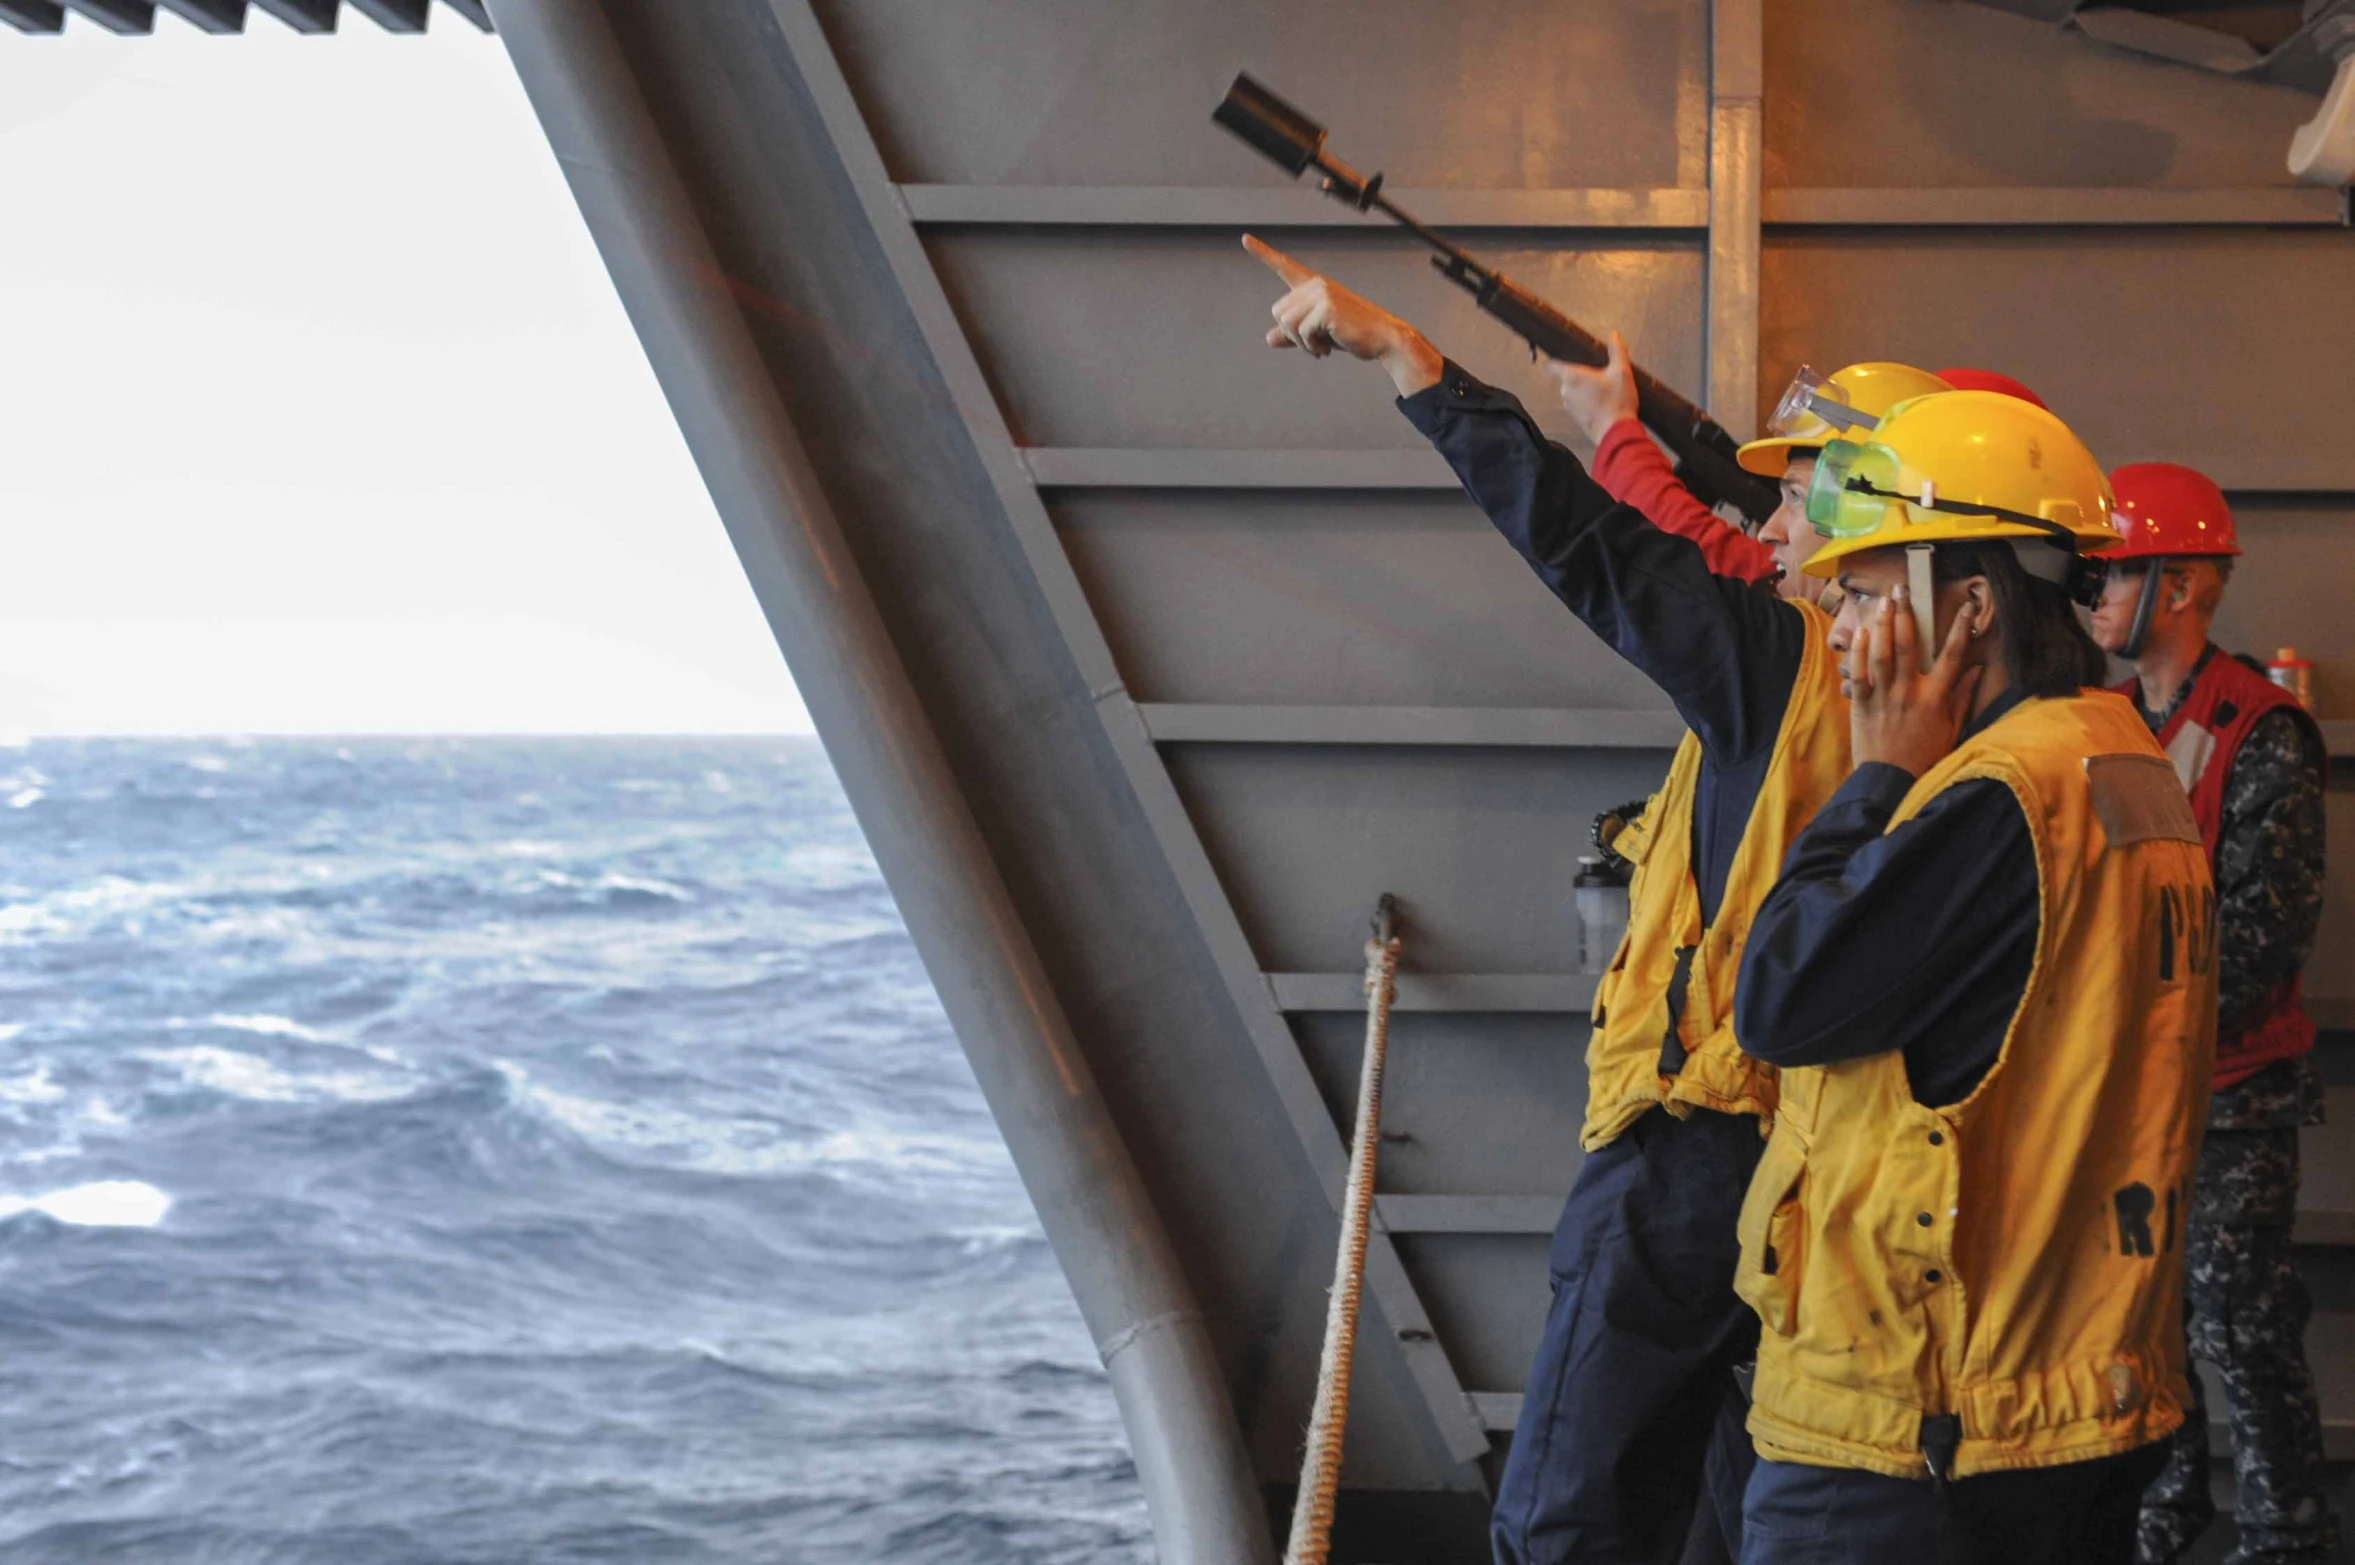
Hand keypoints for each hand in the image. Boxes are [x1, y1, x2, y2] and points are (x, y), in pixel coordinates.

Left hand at [1242, 234, 1443, 396]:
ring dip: (1301, 343)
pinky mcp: (1327, 308)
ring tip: (1323, 346)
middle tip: (1316, 342)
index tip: (1245, 239)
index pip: (1284, 266)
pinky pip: (1301, 334)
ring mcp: (1322, 294)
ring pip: (1286, 324)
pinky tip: (1327, 348)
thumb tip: (1269, 339)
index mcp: (1313, 286)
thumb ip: (1293, 335)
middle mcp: (1316, 285)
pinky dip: (1311, 347)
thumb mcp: (1317, 334)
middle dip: (1292, 334)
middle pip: (1278, 312)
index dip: (1263, 253)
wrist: (1383, 338)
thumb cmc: (1352, 334)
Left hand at [1542, 330, 1639, 445]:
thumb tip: (1614, 334)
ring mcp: (1569, 406)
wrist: (1616, 433)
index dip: (1555, 360)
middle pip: (1567, 377)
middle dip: (1580, 375)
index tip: (1563, 357)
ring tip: (1603, 390)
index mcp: (1572, 376)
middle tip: (1599, 375)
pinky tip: (1602, 403)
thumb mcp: (1622, 371)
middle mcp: (1565, 391)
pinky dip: (1586, 402)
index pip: (1552, 365)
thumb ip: (1617, 351)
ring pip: (1573, 392)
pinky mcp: (1575, 418)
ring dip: (1584, 390)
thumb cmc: (1617, 400)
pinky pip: (1578, 404)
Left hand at [1845, 586, 1984, 776]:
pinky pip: (1860, 674)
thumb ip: (1962, 697)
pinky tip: (1862, 633)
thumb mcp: (1952, 729)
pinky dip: (1859, 652)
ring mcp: (1885, 698)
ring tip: (1883, 602)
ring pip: (1883, 654)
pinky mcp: (1863, 705)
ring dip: (1884, 626)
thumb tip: (1976, 669)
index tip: (1964, 607)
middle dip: (1907, 615)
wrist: (1891, 781)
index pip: (1952, 657)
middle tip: (1903, 590)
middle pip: (1909, 646)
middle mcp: (1910, 693)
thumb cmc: (1924, 756)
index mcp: (1936, 698)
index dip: (1959, 630)